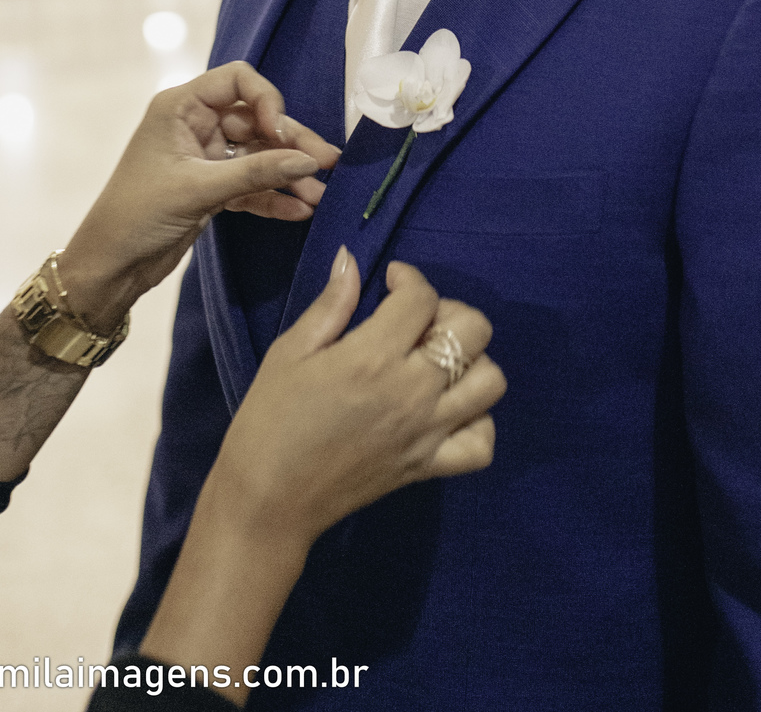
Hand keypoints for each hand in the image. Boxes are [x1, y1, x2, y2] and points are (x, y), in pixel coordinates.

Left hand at [58, 63, 340, 330]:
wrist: (108, 268)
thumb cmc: (138, 214)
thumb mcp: (198, 189)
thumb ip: (256, 173)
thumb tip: (311, 162)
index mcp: (181, 107)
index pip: (237, 80)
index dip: (266, 99)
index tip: (280, 131)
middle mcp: (195, 125)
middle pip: (256, 120)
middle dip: (290, 143)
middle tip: (328, 163)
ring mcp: (206, 158)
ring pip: (258, 156)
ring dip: (288, 175)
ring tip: (320, 196)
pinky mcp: (212, 189)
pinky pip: (251, 185)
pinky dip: (274, 197)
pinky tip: (299, 211)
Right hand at [143, 252, 504, 701]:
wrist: (269, 501)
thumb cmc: (270, 420)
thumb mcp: (290, 352)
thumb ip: (331, 304)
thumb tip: (351, 259)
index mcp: (373, 357)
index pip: (422, 298)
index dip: (408, 279)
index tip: (388, 285)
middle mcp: (413, 392)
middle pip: (473, 330)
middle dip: (448, 312)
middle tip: (415, 322)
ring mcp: (428, 432)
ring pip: (491, 381)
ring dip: (472, 361)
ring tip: (435, 362)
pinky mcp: (429, 468)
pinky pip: (482, 443)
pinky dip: (478, 422)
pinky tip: (449, 410)